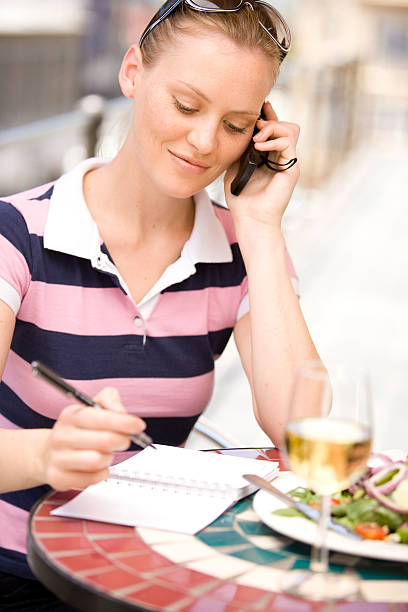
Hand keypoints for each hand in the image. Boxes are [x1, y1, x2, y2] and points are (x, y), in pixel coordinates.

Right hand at [40, 387, 145, 490]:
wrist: (50, 453)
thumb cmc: (77, 429)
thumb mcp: (91, 407)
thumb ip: (110, 400)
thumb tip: (122, 412)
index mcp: (70, 416)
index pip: (101, 419)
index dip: (124, 422)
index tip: (138, 425)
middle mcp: (61, 436)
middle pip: (104, 441)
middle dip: (122, 440)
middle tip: (124, 440)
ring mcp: (58, 458)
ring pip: (98, 461)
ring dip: (109, 458)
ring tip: (106, 453)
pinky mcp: (59, 478)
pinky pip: (91, 479)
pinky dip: (101, 473)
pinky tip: (98, 466)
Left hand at [224, 101, 299, 230]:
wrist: (251, 218)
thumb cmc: (241, 197)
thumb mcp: (236, 166)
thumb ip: (241, 148)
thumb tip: (241, 129)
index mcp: (270, 156)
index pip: (275, 129)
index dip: (268, 115)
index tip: (257, 108)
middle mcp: (281, 158)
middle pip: (286, 125)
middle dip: (270, 119)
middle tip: (255, 127)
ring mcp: (288, 162)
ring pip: (290, 130)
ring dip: (272, 127)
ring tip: (256, 139)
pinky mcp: (291, 169)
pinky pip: (288, 143)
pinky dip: (274, 140)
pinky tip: (260, 146)